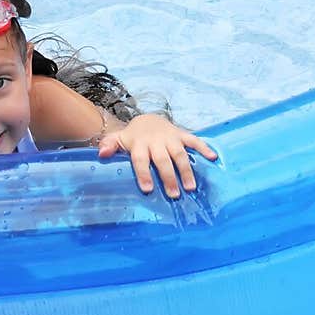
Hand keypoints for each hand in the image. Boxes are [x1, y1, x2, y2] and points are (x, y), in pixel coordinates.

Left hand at [96, 113, 217, 198]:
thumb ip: (109, 146)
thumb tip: (101, 154)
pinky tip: (213, 158)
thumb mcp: (118, 140)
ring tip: (191, 187)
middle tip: (174, 194)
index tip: (147, 189)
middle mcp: (156, 140)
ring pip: (179, 154)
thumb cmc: (133, 138)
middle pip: (162, 159)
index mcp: (139, 144)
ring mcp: (170, 137)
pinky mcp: (182, 135)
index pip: (140, 159)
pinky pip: (194, 140)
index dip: (143, 173)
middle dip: (168, 177)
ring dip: (186, 170)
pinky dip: (204, 147)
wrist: (147, 120)